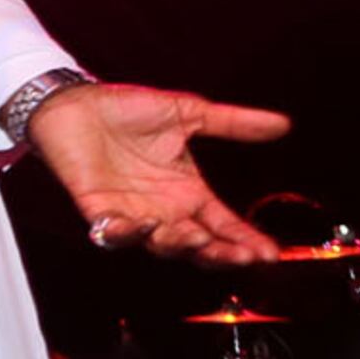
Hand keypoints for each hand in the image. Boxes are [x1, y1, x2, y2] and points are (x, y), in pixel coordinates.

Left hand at [27, 82, 292, 264]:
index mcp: (187, 192)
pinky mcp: (97, 207)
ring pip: (158, 244)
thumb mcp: (189, 114)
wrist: (77, 101)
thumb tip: (282, 123)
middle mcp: (163, 209)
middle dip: (220, 254)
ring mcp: (131, 211)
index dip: (246, 240)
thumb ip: (233, 123)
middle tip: (243, 257)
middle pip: (197, 245)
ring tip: (198, 241)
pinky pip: (110, 232)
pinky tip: (143, 225)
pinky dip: (125, 233)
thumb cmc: (127, 110)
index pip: (223, 225)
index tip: (271, 253)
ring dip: (178, 245)